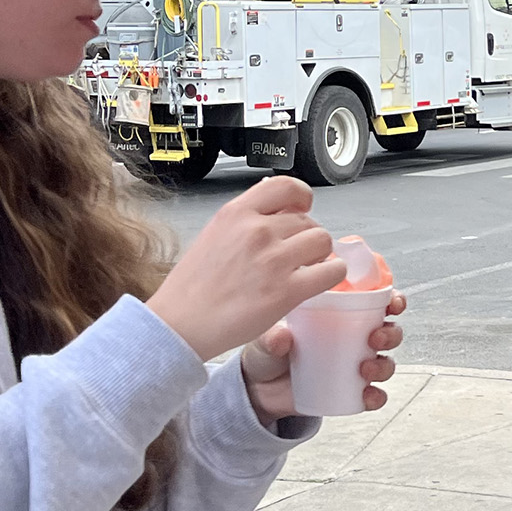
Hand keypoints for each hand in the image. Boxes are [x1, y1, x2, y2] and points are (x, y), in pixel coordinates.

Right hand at [146, 176, 345, 360]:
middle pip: (308, 220)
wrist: (180, 324)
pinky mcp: (287, 290)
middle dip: (306, 236)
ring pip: (323, 241)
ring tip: (305, 268)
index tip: (302, 209)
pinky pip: (331, 271)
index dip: (302, 197)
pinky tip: (318, 281)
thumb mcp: (214, 234)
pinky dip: (332, 274)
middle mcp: (256, 231)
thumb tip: (279, 210)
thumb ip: (246, 221)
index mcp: (236, 213)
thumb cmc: (192, 287)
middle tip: (296, 255)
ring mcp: (273, 259)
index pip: (286, 186)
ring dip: (320, 255)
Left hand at [240, 292, 408, 421]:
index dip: (393, 300)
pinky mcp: (350, 392)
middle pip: (389, 331)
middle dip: (390, 334)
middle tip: (375, 338)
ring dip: (384, 365)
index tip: (392, 303)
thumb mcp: (265, 337)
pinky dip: (376, 397)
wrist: (259, 389)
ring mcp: (354, 366)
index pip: (376, 302)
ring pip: (386, 363)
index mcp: (340, 314)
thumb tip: (282, 338)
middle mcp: (354, 338)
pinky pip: (374, 395)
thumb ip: (272, 336)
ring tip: (365, 369)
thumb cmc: (268, 351)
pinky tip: (367, 396)